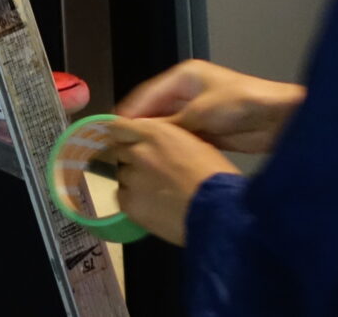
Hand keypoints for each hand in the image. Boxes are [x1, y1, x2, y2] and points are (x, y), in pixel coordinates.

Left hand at [102, 117, 236, 245]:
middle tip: (151, 172)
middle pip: (121, 152)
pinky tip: (152, 207)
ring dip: (134, 181)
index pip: (119, 127)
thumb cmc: (214, 175)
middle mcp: (136, 152)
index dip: (123, 136)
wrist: (217, 211)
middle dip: (132, 159)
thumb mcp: (193, 144)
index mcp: (153, 133)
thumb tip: (158, 145)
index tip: (129, 143)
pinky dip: (133, 201)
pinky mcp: (129, 205)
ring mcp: (131, 179)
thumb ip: (167, 140)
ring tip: (156, 193)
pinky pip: (123, 198)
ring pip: (123, 176)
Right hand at [116, 59, 302, 154]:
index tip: (111, 132)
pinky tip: (160, 164)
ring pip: (168, 129)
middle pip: (156, 112)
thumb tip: (144, 135)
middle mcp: (187, 93)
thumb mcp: (203, 111)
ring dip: (157, 142)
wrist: (281, 119)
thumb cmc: (243, 104)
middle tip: (119, 151)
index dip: (130, 113)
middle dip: (141, 130)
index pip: (147, 94)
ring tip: (134, 161)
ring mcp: (197, 113)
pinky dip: (172, 150)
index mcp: (184, 78)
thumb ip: (173, 123)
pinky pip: (183, 141)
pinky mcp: (207, 132)